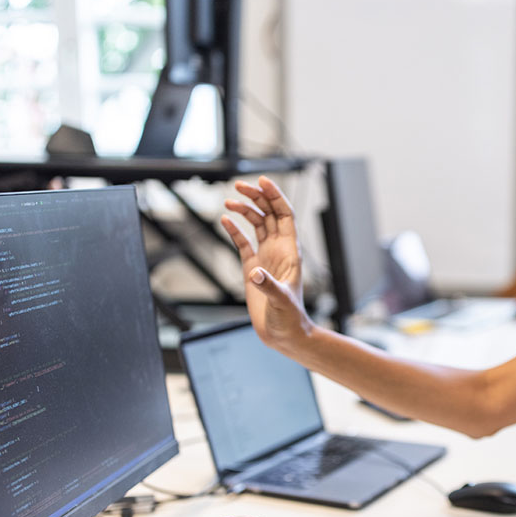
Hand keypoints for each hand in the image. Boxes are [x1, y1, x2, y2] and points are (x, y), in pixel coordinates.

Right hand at [221, 176, 312, 350]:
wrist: (284, 335)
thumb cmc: (290, 319)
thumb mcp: (281, 302)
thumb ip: (269, 286)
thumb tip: (256, 274)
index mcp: (290, 252)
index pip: (284, 215)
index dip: (275, 197)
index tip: (262, 181)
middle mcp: (278, 251)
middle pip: (269, 214)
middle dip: (257, 197)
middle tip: (240, 186)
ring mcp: (265, 258)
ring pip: (256, 224)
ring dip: (245, 210)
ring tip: (230, 201)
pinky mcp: (252, 268)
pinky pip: (243, 243)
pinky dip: (234, 230)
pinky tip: (225, 220)